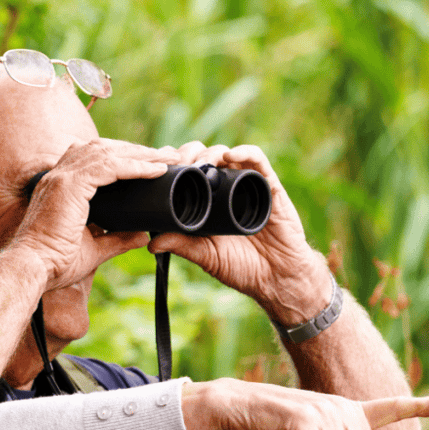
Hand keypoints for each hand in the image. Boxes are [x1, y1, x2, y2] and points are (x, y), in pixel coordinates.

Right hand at [12, 139, 180, 290]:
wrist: (33, 270)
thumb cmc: (55, 263)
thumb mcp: (94, 248)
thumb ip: (117, 239)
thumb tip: (142, 235)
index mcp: (60, 187)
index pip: (95, 160)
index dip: (124, 157)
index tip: (150, 163)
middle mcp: (59, 176)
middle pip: (104, 149)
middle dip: (136, 150)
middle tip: (166, 156)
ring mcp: (62, 177)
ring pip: (109, 152)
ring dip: (140, 154)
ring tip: (167, 158)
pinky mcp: (70, 185)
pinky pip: (109, 166)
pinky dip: (134, 165)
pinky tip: (155, 170)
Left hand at [148, 143, 333, 323]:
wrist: (277, 277)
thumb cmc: (242, 268)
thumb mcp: (206, 256)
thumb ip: (182, 246)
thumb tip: (151, 243)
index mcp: (207, 203)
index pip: (187, 173)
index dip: (173, 164)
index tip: (159, 167)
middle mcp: (225, 189)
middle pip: (204, 157)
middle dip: (188, 154)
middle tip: (177, 164)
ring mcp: (247, 185)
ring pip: (227, 154)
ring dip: (210, 152)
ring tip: (199, 163)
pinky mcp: (269, 186)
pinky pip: (258, 161)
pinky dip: (244, 152)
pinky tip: (230, 156)